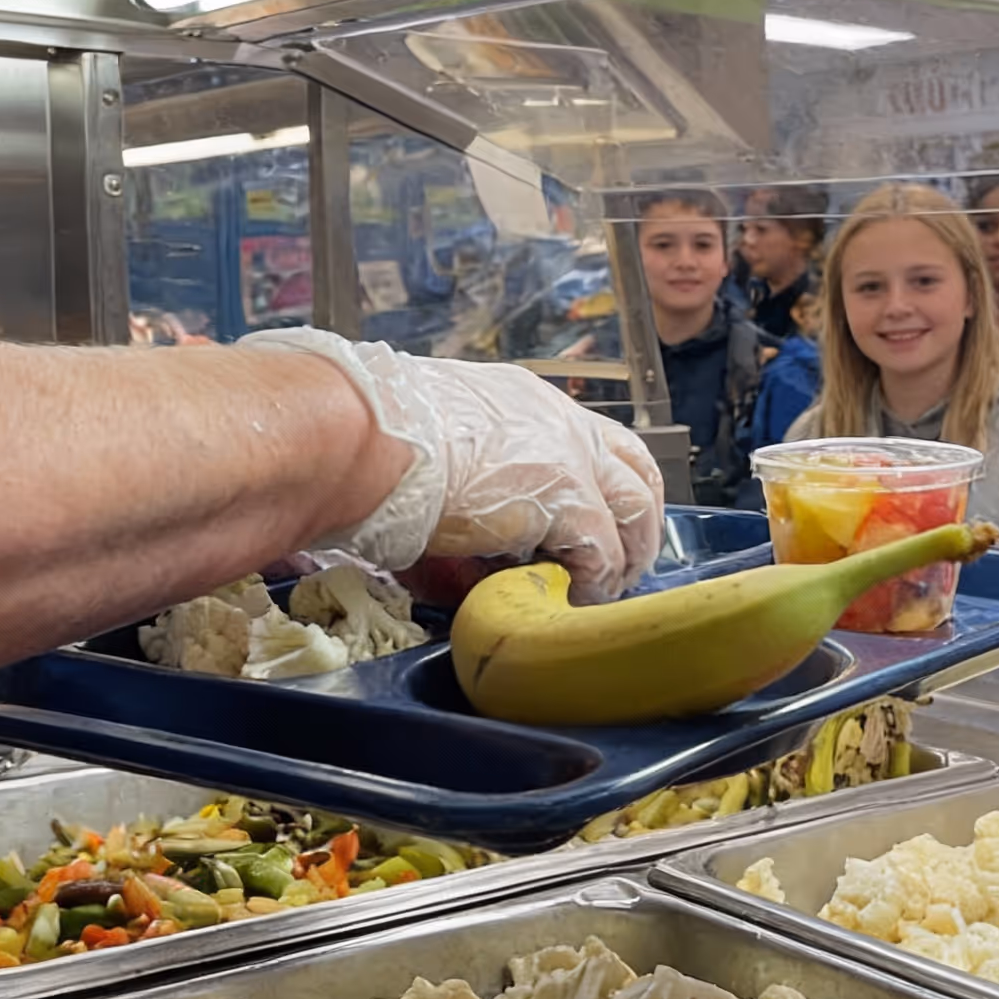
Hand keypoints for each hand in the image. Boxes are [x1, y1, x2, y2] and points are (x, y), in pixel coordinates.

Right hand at [244, 330, 664, 597]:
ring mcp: (569, 456)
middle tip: (626, 559)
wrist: (359, 434)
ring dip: (627, 555)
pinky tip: (577, 598)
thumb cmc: (370, 438)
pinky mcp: (567, 499)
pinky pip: (603, 552)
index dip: (604, 479)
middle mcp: (558, 420)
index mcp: (524, 400)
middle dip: (639, 516)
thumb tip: (452, 539)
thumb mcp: (432, 443)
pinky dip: (596, 580)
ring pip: (635, 508)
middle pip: (635, 467)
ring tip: (607, 589)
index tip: (604, 514)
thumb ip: (460, 480)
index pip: (590, 437)